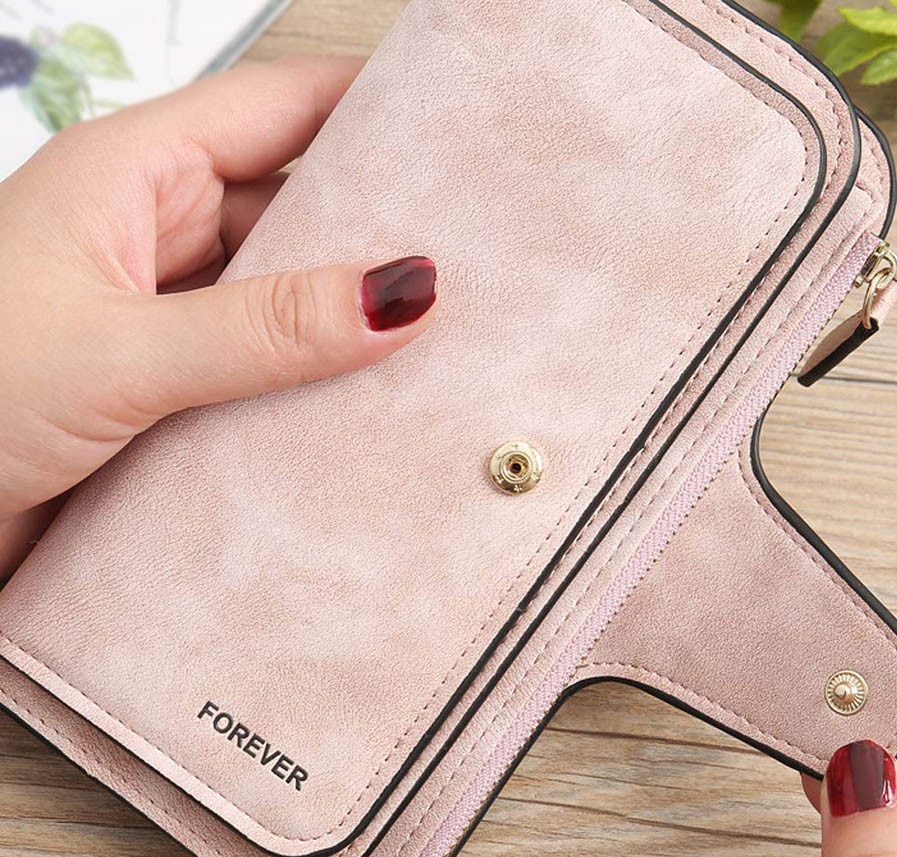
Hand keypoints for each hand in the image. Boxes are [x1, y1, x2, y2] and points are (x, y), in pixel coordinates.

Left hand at [0, 57, 437, 580]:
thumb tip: (400, 293)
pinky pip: (265, 370)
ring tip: (439, 342)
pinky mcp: (171, 390)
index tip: (453, 124)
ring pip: (283, 297)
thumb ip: (266, 328)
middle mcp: (151, 239)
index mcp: (128, 178)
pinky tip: (366, 408)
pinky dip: (312, 387)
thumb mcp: (121, 354)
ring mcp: (165, 318)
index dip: (368, 105)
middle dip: (376, 229)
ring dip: (345, 323)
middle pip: (294, 207)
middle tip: (472, 256)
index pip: (277, 107)